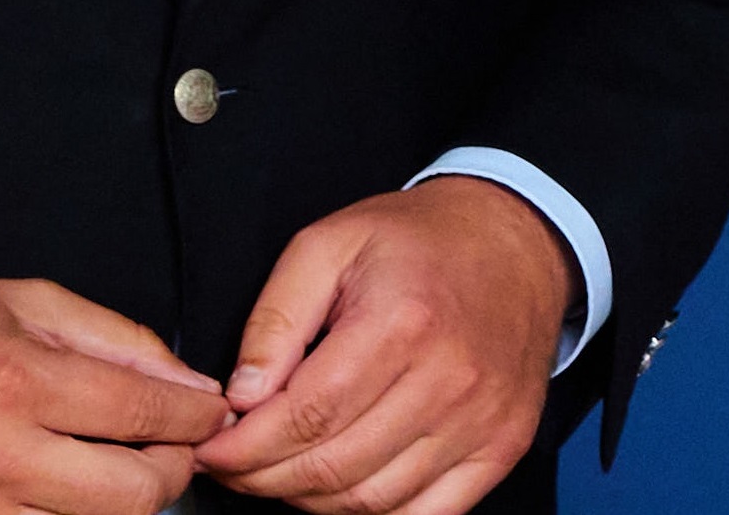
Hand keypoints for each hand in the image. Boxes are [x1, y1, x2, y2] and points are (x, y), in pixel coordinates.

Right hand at [0, 278, 228, 514]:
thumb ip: (116, 340)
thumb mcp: (22, 302)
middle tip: (171, 448)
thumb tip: (186, 382)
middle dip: (172, 470)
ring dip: (121, 505)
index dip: (197, 417)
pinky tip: (66, 497)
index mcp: (17, 384)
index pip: (146, 414)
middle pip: (134, 495)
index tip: (208, 413)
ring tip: (117, 471)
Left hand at [194, 178, 574, 513]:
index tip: (214, 449)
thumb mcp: (330, 245)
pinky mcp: (502, 446)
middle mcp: (449, 379)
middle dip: (265, 477)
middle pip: (333, 468)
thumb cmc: (421, 242)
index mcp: (402, 323)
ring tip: (286, 469)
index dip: (244, 448)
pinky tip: (346, 485)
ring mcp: (482, 420)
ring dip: (312, 499)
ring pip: (372, 502)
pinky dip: (375, 514)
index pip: (305, 417)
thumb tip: (241, 396)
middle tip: (238, 464)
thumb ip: (276, 318)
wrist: (515, 242)